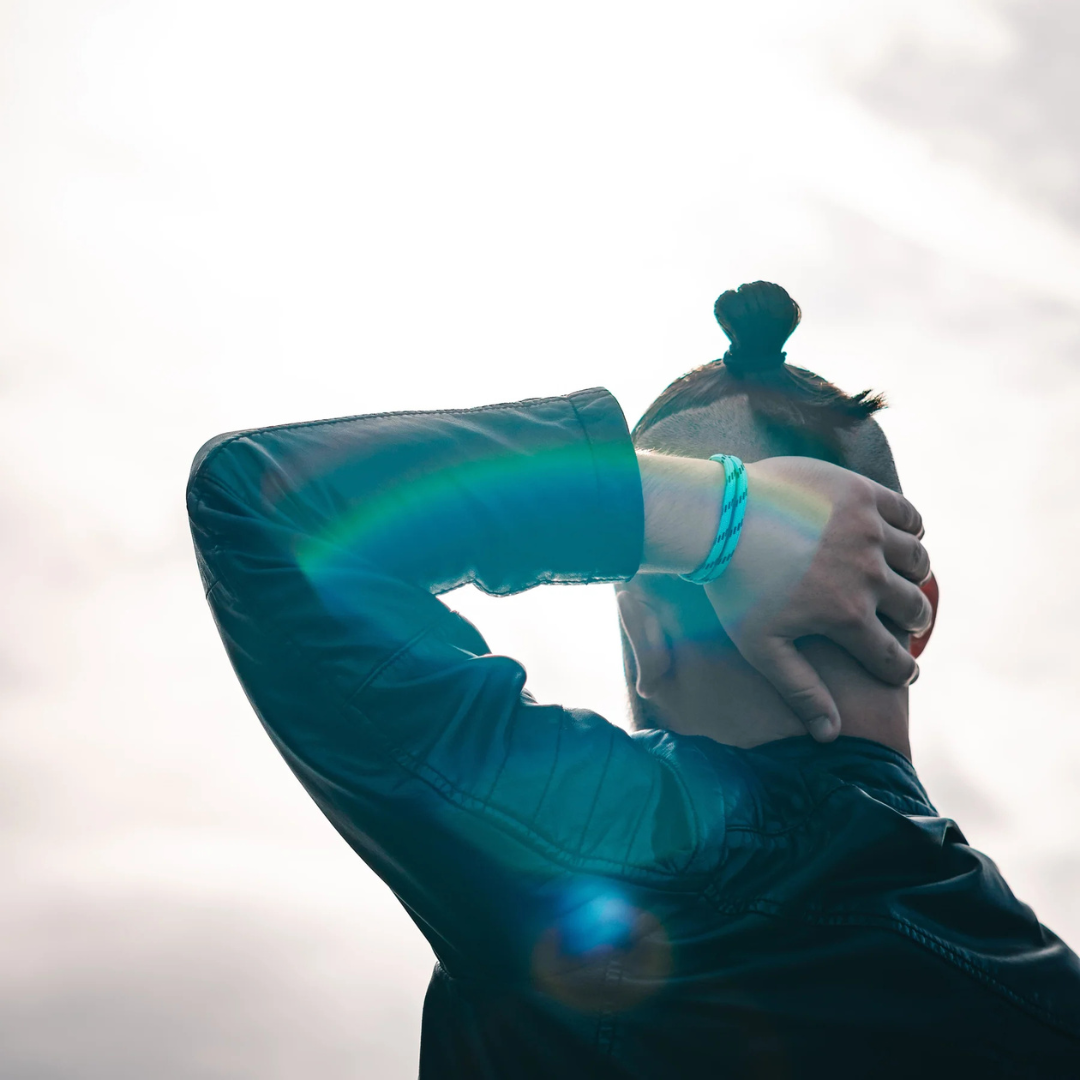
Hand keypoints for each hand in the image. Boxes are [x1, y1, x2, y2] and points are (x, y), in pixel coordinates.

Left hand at [704, 456, 931, 742]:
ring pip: (918, 561)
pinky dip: (912, 529)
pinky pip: (908, 515)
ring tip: (904, 579)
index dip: (902, 671)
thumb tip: (830, 735)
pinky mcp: (861, 493)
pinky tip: (900, 537)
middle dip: (913, 622)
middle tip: (905, 621)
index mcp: (847, 616)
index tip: (902, 671)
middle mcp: (868, 574)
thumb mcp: (761, 646)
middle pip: (915, 608)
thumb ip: (800, 690)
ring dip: (915, 575)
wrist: (717, 516)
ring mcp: (868, 531)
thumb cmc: (732, 585)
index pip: (895, 658)